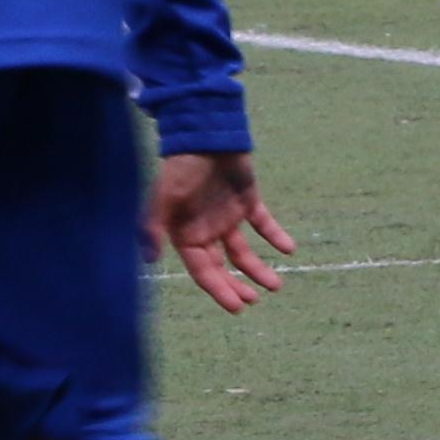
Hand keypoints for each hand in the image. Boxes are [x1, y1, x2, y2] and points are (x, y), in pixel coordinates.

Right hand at [151, 152, 295, 313]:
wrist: (205, 132)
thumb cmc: (182, 166)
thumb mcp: (165, 198)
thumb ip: (155, 228)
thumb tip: (150, 262)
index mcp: (186, 234)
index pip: (203, 271)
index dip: (219, 290)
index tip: (238, 308)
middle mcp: (206, 230)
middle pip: (222, 267)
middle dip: (237, 286)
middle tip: (254, 300)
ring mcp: (227, 216)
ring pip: (243, 251)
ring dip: (258, 268)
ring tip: (276, 285)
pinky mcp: (247, 200)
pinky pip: (263, 223)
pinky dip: (276, 235)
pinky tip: (289, 248)